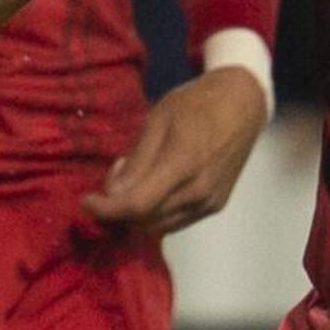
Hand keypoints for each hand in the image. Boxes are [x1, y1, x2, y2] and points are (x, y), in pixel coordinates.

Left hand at [88, 60, 268, 234]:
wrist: (242, 106)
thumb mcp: (158, 120)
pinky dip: (156, 212)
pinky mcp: (215, 206)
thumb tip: (114, 193)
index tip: (86, 200)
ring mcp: (210, 202)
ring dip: (138, 212)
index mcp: (183, 164)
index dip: (106, 209)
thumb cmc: (197, 103)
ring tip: (138, 178)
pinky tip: (156, 186)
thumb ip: (137, 160)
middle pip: (145, 221)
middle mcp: (199, 191)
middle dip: (120, 206)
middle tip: (118, 173)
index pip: (136, 205)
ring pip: (159, 226)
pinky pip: (176, 221)